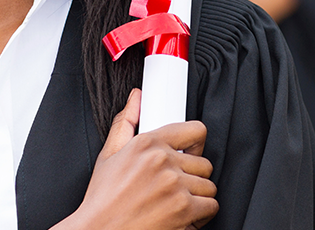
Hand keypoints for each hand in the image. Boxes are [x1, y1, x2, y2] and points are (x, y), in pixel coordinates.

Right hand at [59, 89, 217, 229]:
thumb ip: (126, 123)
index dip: (195, 145)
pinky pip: (211, 206)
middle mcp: (163, 161)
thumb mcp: (109, 156)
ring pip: (209, 186)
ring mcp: (175, 185)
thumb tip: (136, 98)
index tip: (191, 154)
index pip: (195, 131)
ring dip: (197, 197)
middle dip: (193, 177)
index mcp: (147, 143)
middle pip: (204, 163)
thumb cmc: (103, 200)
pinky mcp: (183, 208)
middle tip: (175, 187)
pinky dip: (200, 215)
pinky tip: (181, 216)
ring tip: (175, 203)